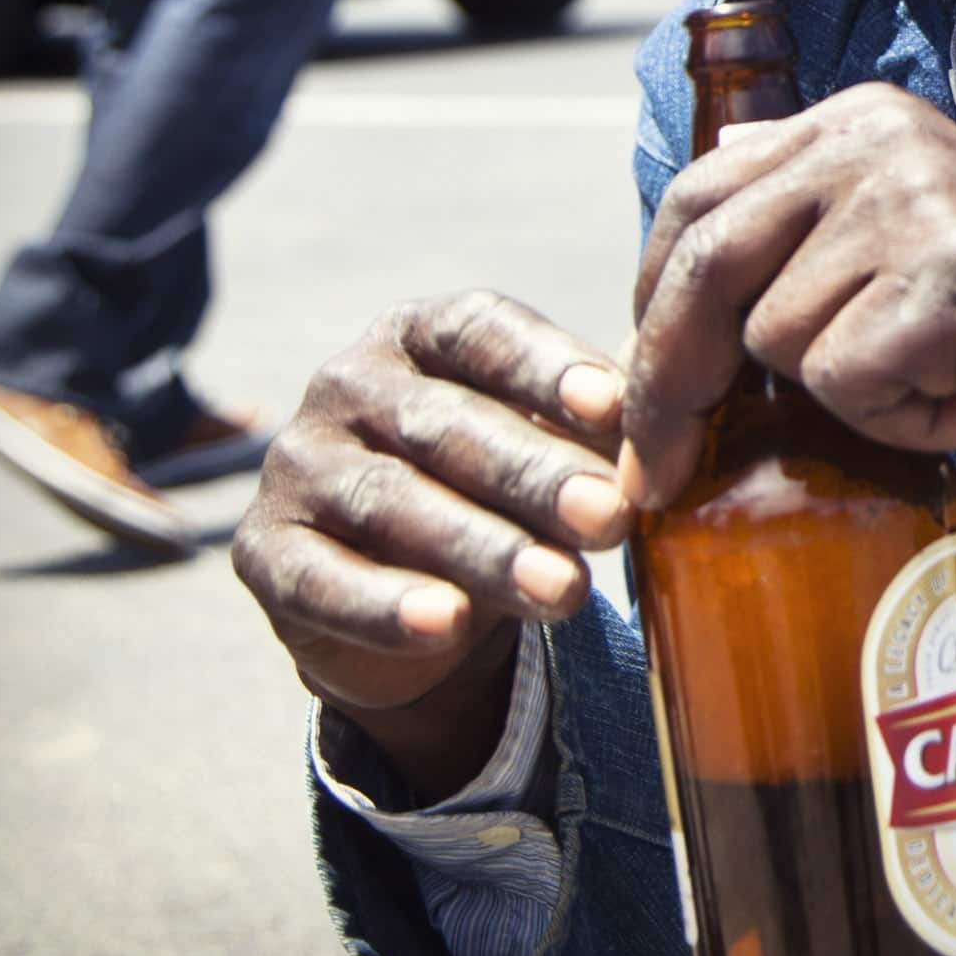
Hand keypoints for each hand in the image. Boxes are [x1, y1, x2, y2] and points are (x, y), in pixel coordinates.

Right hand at [232, 291, 630, 790]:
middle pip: (446, 425)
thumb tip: (693, 409)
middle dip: (534, 475)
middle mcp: (348, 381)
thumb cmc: (502, 484)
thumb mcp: (549, 437)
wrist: (409, 594)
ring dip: (482, 549)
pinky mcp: (263, 552)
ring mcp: (296, 463)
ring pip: (391, 503)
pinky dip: (386, 606)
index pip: (483, 331)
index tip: (617, 407)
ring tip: (563, 592)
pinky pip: (323, 580)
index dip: (547, 367)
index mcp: (421, 331)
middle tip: (612, 519)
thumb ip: (603, 419)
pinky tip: (446, 624)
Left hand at [622, 84, 955, 506]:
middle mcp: (876, 142)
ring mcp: (916, 205)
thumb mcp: (904, 227)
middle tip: (660, 472)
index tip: (640, 403)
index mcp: (853, 122)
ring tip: (936, 381)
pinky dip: (899, 422)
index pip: (694, 201)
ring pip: (776, 339)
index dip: (648, 307)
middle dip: (667, 382)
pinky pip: (846, 383)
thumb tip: (691, 208)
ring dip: (845, 398)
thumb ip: (807, 208)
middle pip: (706, 262)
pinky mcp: (950, 281)